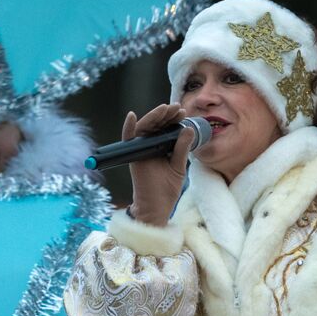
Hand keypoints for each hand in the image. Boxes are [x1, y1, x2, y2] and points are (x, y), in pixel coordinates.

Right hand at [123, 103, 193, 225]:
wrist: (157, 207)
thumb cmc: (166, 189)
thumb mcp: (179, 166)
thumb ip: (182, 148)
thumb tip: (188, 129)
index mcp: (161, 147)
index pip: (165, 128)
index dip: (173, 119)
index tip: (183, 112)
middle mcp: (149, 146)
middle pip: (155, 125)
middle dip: (166, 115)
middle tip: (177, 108)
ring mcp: (140, 151)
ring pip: (144, 128)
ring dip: (154, 117)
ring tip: (165, 109)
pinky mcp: (133, 157)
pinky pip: (128, 140)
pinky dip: (128, 128)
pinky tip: (132, 116)